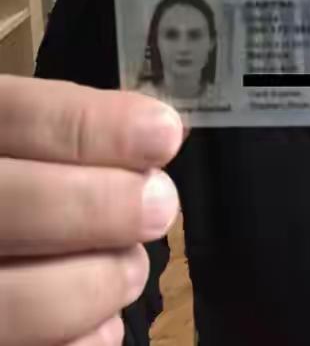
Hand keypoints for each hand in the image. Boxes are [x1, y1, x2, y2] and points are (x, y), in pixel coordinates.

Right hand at [0, 75, 183, 344]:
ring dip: (99, 283)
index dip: (94, 127)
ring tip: (130, 269)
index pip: (19, 116)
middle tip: (160, 205)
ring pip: (17, 299)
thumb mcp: (22, 140)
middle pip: (19, 205)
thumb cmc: (16, 184)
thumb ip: (73, 133)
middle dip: (107, 208)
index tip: (164, 135)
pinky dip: (80, 341)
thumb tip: (156, 134)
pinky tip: (101, 322)